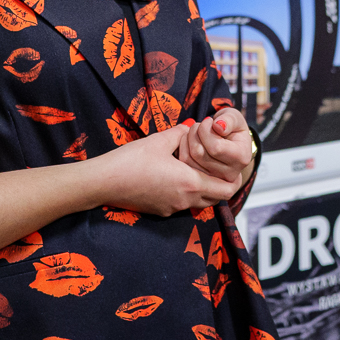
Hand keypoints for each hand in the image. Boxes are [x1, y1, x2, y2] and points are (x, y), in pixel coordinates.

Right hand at [95, 126, 239, 216]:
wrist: (104, 182)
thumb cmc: (131, 160)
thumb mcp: (159, 140)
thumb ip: (181, 133)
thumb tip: (190, 128)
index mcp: (190, 182)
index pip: (226, 189)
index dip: (234, 179)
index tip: (232, 168)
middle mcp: (185, 200)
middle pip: (216, 199)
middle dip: (220, 184)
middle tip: (216, 167)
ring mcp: (172, 208)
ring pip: (199, 202)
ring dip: (202, 189)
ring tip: (194, 169)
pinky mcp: (160, 211)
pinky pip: (182, 204)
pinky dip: (185, 193)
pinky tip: (173, 177)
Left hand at [177, 107, 255, 187]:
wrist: (227, 141)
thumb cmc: (230, 127)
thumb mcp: (234, 117)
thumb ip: (229, 119)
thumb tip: (218, 126)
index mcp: (241, 158)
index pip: (215, 147)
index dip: (205, 130)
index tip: (208, 121)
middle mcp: (230, 174)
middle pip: (199, 153)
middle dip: (195, 133)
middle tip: (200, 125)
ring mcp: (214, 181)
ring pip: (188, 158)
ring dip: (187, 139)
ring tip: (197, 132)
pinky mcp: (200, 181)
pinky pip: (183, 162)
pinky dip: (182, 147)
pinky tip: (190, 140)